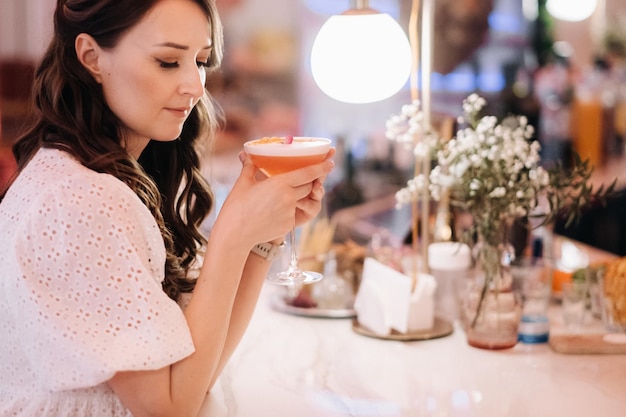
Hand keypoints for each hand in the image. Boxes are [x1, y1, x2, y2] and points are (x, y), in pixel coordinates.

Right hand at [216, 148, 334, 247]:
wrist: (235, 235)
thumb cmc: (236, 207)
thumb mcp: (243, 183)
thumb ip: (249, 167)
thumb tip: (246, 154)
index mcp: (279, 184)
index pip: (308, 173)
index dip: (322, 167)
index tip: (331, 161)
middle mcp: (289, 198)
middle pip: (309, 186)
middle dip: (310, 181)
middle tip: (307, 175)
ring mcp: (290, 212)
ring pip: (303, 200)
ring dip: (299, 195)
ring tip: (284, 194)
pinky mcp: (289, 224)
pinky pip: (294, 212)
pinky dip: (288, 208)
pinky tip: (273, 210)